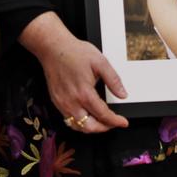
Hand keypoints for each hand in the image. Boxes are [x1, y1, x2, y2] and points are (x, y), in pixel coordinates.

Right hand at [19, 12, 128, 133]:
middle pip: (90, 127)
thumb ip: (113, 80)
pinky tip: (86, 116)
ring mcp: (62, 103)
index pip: (103, 115)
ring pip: (78, 126)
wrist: (53, 48)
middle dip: (104, 128)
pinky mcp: (56, 101)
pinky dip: (79, 123)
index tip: (123, 122)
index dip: (115, 121)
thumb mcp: (100, 62)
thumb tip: (123, 94)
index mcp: (84, 93)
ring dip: (91, 127)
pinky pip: (68, 120)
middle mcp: (72, 102)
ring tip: (101, 122)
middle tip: (113, 123)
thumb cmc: (74, 52)